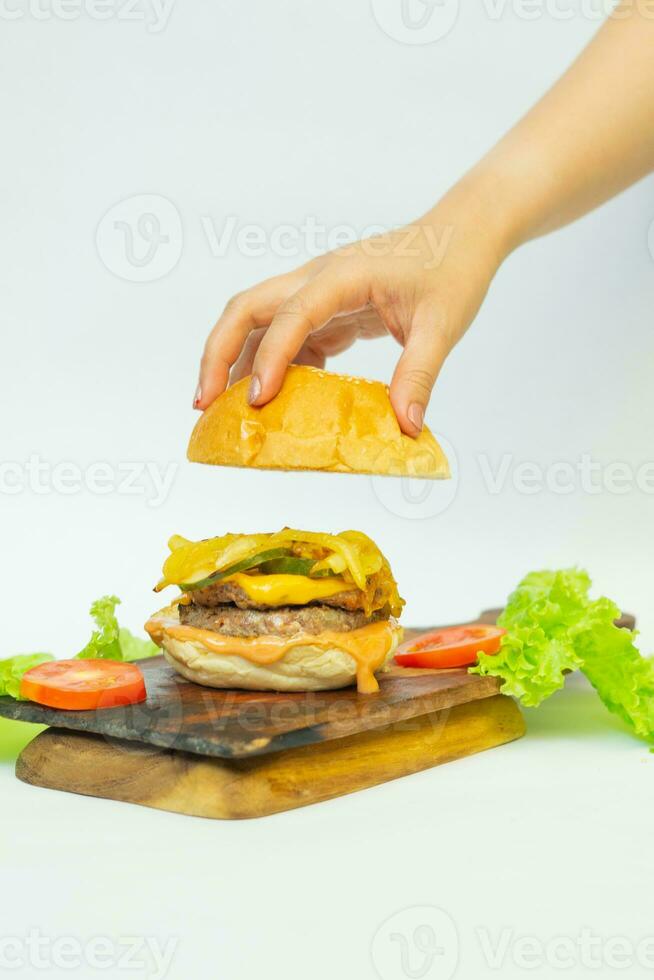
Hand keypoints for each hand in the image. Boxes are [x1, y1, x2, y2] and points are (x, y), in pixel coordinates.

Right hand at [196, 183, 505, 435]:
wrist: (463, 233)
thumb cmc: (453, 268)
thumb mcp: (443, 326)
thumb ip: (419, 375)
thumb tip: (405, 427)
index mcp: (342, 275)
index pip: (292, 315)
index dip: (270, 358)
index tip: (258, 400)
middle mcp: (317, 279)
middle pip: (246, 309)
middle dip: (218, 354)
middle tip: (204, 405)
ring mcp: (318, 292)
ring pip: (257, 322)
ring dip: (235, 362)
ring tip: (224, 412)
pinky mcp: (327, 308)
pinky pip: (286, 337)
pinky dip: (274, 367)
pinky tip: (277, 401)